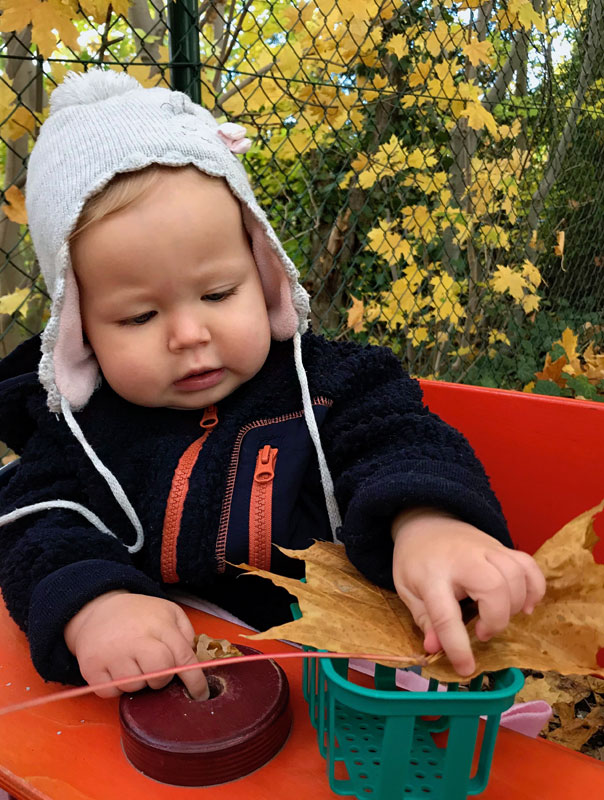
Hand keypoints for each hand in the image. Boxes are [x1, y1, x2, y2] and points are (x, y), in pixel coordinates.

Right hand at [64, 591, 208, 699]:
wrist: (98, 608)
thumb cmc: (140, 615)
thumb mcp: (169, 613)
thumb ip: (186, 635)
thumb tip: (193, 663)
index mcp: (159, 625)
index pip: (182, 658)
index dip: (195, 680)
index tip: (201, 694)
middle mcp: (135, 639)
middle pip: (160, 676)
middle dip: (162, 678)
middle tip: (155, 667)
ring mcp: (111, 654)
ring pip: (135, 687)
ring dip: (138, 682)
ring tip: (132, 661)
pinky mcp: (91, 667)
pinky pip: (111, 692)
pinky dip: (117, 687)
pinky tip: (116, 668)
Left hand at [391, 508, 545, 675]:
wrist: (427, 520)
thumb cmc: (416, 559)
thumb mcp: (407, 589)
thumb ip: (424, 619)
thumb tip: (435, 648)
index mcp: (431, 574)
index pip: (445, 614)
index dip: (457, 646)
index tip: (466, 668)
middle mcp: (462, 559)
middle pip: (493, 587)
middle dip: (495, 619)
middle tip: (482, 632)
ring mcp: (486, 549)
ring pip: (516, 576)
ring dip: (514, 606)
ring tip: (498, 617)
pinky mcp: (503, 547)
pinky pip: (529, 565)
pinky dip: (534, 588)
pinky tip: (525, 605)